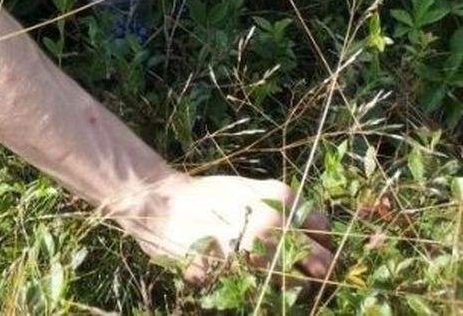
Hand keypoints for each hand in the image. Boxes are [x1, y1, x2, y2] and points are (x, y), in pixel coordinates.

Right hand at [125, 173, 333, 285]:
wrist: (164, 204)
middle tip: (296, 274)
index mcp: (282, 199)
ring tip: (269, 282)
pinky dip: (267, 298)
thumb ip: (280, 209)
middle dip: (313, 272)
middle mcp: (278, 225)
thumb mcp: (249, 190)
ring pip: (299, 287)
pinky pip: (269, 299)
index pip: (324, 230)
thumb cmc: (207, 196)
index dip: (319, 243)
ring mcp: (260, 253)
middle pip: (322, 263)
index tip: (310, 252)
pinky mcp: (241, 277)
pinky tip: (252, 288)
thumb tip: (309, 233)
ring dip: (289, 289)